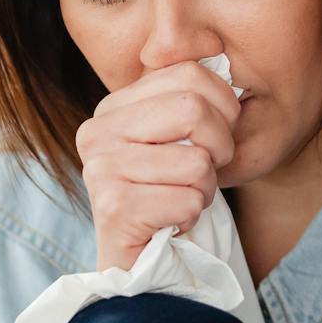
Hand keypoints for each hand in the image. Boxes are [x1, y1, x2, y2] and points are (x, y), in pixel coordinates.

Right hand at [76, 61, 240, 271]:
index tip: (217, 136)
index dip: (224, 107)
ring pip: (197, 160)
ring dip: (205, 188)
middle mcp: (97, 132)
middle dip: (220, 147)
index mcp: (114, 106)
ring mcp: (100, 170)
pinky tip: (170, 222)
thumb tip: (223, 58)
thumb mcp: (180, 138)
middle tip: (205, 170)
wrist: (145, 264)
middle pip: (194, 109)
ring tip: (180, 199)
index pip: (189, 74)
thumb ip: (192, 99)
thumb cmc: (170, 195)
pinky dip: (193, 214)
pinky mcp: (113, 208)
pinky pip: (189, 199)